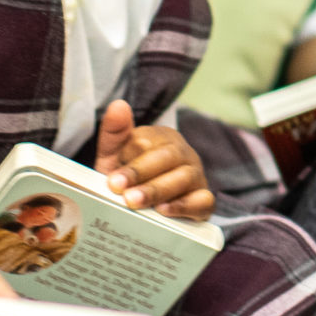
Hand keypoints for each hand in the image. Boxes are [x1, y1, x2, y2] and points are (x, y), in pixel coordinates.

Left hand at [92, 100, 214, 218]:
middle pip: (167, 157)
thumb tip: (118, 105)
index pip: (147, 143)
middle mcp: (183, 153)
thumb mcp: (115, 157)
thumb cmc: (128, 179)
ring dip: (158, 190)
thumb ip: (114, 133)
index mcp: (162, 138)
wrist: (140, 206)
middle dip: (141, 174)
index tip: (112, 180)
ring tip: (135, 202)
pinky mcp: (204, 200)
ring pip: (184, 178)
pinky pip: (203, 200)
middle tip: (120, 190)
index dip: (129, 160)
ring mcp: (196, 176)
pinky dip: (185, 205)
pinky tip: (164, 211)